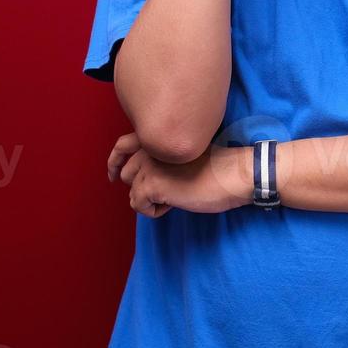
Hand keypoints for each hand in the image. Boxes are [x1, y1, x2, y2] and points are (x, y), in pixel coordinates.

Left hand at [106, 132, 251, 218]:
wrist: (234, 174)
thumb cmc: (218, 166)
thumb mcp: (185, 154)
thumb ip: (163, 157)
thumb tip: (148, 177)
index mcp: (157, 137)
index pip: (122, 145)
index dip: (115, 162)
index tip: (113, 175)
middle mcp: (148, 147)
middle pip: (126, 174)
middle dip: (141, 187)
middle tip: (163, 194)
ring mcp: (149, 165)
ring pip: (133, 193)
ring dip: (152, 200)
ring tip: (177, 196)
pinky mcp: (152, 185)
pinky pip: (140, 206)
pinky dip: (155, 211)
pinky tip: (176, 203)